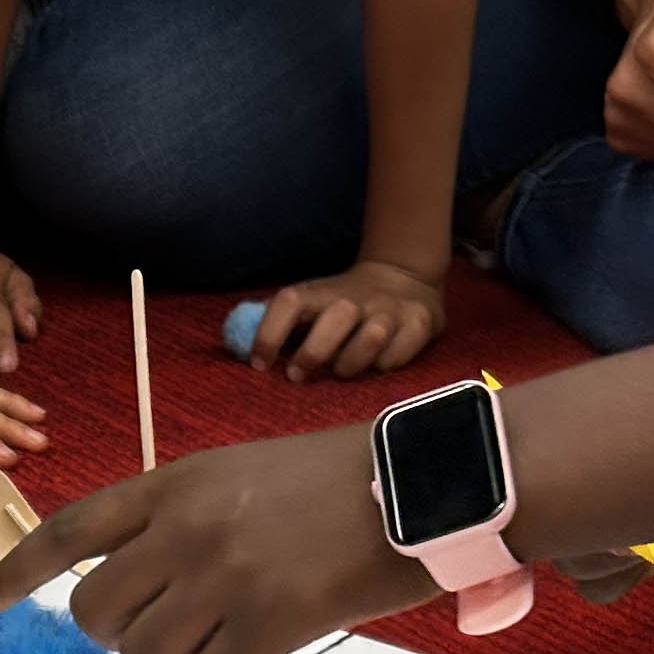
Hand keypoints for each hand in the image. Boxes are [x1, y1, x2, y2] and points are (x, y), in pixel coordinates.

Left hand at [0, 425, 429, 653]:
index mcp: (172, 485)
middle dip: (120, 634)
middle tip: (166, 625)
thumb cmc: (333, 482)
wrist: (422, 483)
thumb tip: (125, 583)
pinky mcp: (266, 622)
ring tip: (227, 628)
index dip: (18, 572)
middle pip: (98, 617)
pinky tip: (258, 648)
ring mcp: (222, 577)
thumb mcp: (233, 474)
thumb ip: (172, 519)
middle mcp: (184, 529)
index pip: (70, 532)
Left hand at [245, 258, 445, 381]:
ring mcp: (390, 309)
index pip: (290, 301)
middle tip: (300, 376)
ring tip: (342, 371)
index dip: (269, 332)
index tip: (259, 365)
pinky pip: (397, 356)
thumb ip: (278, 323)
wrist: (405, 277)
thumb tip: (233, 345)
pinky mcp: (420, 323)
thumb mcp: (311, 305)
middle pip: (336, 317)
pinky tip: (376, 365)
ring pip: (370, 338)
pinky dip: (383, 367)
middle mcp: (356, 297)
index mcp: (321, 292)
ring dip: (351, 364)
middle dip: (314, 353)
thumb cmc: (342, 307)